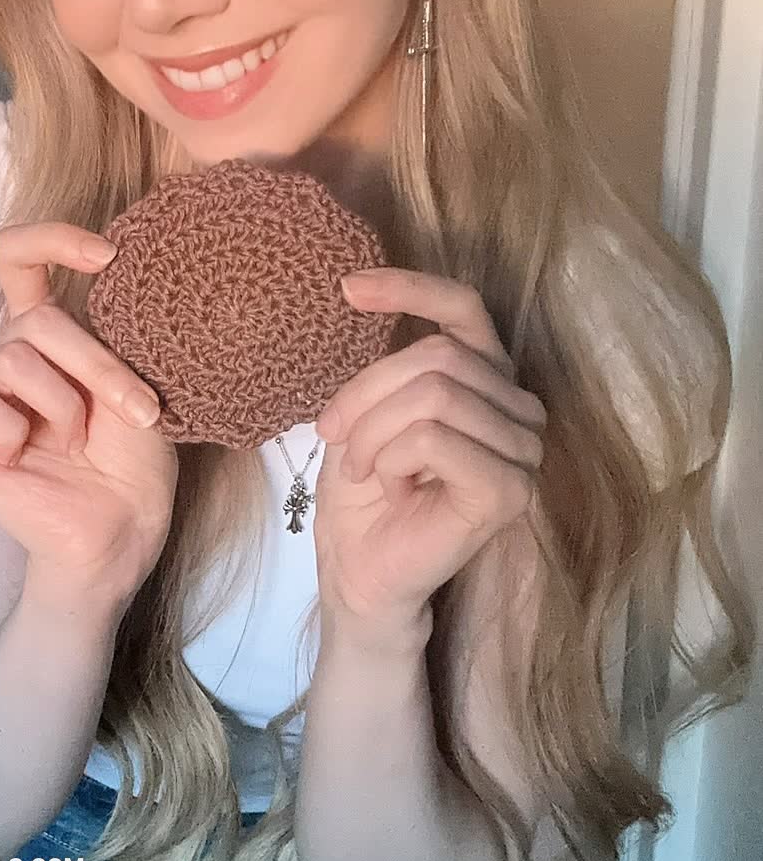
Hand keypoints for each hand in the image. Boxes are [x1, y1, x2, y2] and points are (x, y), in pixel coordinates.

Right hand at [0, 221, 178, 608]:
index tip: (107, 254)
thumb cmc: (133, 459)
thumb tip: (107, 264)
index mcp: (42, 335)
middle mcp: (2, 356)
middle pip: (36, 318)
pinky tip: (28, 457)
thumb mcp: (131, 379)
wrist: (122, 530)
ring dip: (65, 405)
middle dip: (98, 366)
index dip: (52, 239)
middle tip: (137, 411)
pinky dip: (17, 431)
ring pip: (13, 359)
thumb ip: (104, 328)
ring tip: (78, 442)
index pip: (17, 257)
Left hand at [311, 267, 546, 648]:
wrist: (360, 573)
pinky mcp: (509, 489)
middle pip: (436, 355)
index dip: (409, 288)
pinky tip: (394, 490)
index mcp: (486, 377)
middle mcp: (517, 406)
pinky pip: (435, 437)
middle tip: (336, 437)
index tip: (348, 288)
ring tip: (365, 470)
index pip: (463, 307)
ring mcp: (522, 450)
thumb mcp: (365, 411)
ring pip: (433, 394)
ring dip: (373, 433)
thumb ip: (386, 361)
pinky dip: (392, 460)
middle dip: (366, 394)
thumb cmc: (364, 494)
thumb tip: (358, 287)